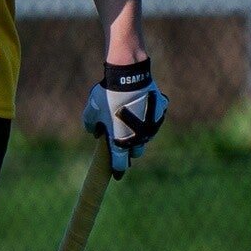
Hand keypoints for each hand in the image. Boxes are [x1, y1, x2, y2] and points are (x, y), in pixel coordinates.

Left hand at [83, 59, 167, 175]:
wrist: (128, 76)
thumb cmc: (108, 95)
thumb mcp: (92, 110)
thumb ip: (91, 125)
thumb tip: (94, 132)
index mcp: (120, 140)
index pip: (119, 163)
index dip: (117, 169)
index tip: (116, 174)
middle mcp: (138, 137)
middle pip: (136, 151)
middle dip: (130, 151)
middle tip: (123, 145)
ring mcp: (151, 126)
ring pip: (146, 137)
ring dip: (140, 135)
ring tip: (132, 126)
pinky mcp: (160, 113)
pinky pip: (154, 120)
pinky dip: (148, 118)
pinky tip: (143, 110)